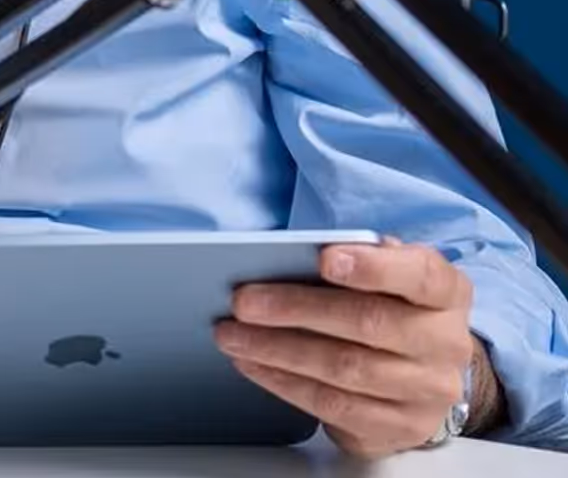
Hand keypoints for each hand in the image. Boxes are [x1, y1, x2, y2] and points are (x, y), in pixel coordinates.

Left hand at [212, 238, 487, 458]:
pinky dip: (285, 383)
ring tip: (234, 334)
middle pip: (368, 324)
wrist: (430, 369)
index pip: (419, 275)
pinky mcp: (399, 428)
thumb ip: (358, 257)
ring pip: (345, 370)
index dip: (373, 266)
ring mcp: (426, 392)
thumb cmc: (396, 303)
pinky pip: (334, 407)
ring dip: (278, 350)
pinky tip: (254, 364)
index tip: (324, 259)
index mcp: (446, 293)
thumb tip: (292, 253)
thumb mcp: (391, 269)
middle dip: (296, 309)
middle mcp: (445, 344)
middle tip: (243, 301)